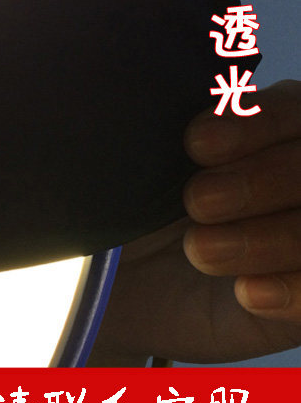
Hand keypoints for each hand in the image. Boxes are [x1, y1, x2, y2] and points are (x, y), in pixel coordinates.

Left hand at [88, 79, 300, 365]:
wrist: (120, 294)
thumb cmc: (129, 221)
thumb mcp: (136, 177)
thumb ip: (159, 140)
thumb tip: (171, 108)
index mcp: (261, 136)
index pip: (288, 112)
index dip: (254, 124)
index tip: (197, 144)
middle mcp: (289, 180)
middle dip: (256, 180)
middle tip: (198, 201)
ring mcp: (298, 237)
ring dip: (267, 239)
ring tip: (200, 250)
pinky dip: (292, 290)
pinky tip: (248, 294)